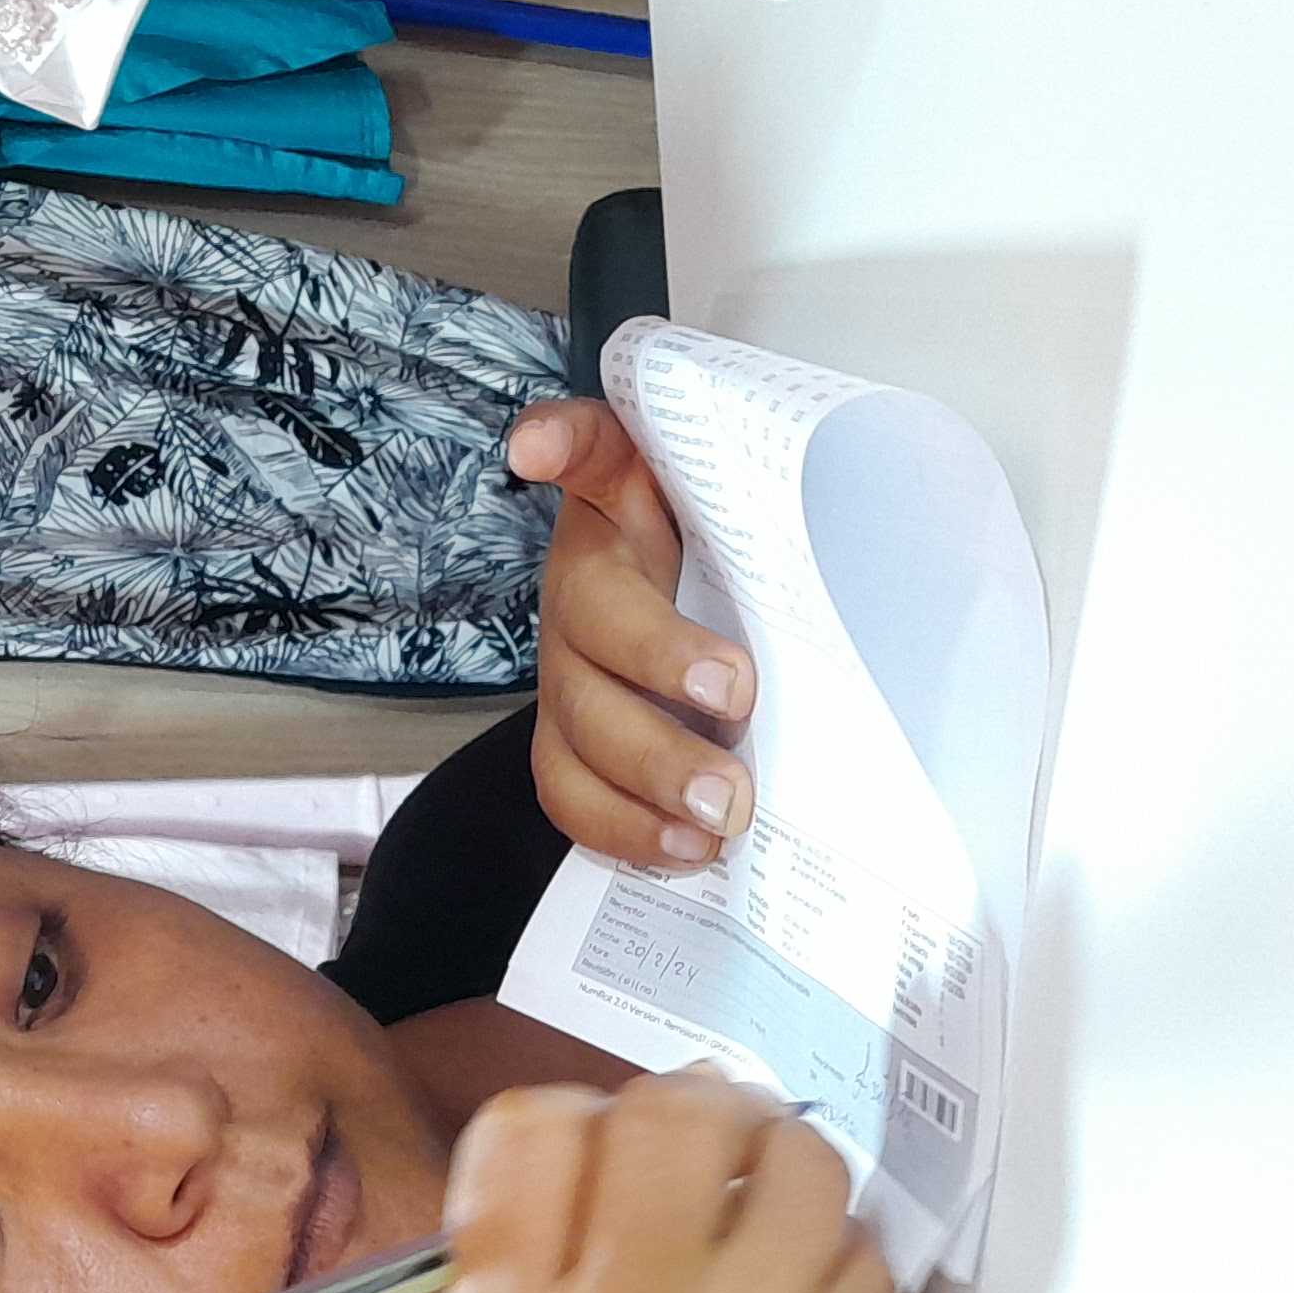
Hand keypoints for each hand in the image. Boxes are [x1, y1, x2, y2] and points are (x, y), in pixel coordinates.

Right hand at [444, 1071, 916, 1292]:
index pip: (534, 1124)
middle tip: (722, 1169)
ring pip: (793, 1154)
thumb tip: (670, 1096)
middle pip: (671, 1110)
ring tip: (776, 1244)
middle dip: (709, 1120)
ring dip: (792, 1176)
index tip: (619, 1156)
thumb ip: (557, 1237)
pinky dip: (843, 1268)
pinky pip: (861, 1245)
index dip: (590, 1118)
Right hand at [511, 400, 754, 871]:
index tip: (536, 448)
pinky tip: (684, 849)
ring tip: (720, 816)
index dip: (563, 442)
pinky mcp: (571, 751)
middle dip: (659, 663)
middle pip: (592, 619)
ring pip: (576, 727)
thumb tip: (687, 479)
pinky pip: (572, 797)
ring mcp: (567, 679)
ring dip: (646, 776)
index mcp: (626, 517)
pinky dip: (626, 832)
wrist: (706, 656)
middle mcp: (582, 593)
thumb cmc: (729, 589)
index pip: (592, 452)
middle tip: (738, 702)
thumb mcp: (747, 534)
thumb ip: (757, 496)